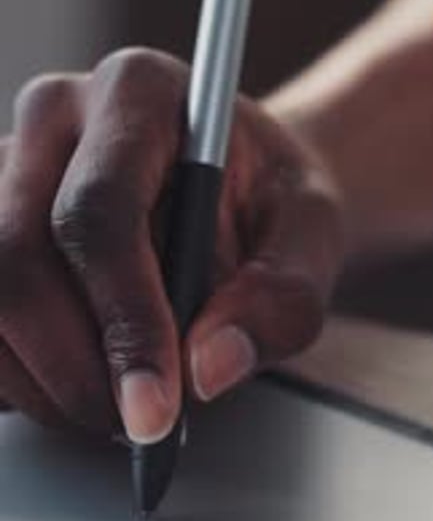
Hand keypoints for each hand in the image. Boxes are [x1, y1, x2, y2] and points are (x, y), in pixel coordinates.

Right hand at [0, 48, 342, 440]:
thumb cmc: (270, 200)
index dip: (122, 321)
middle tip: (136, 427)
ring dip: (40, 381)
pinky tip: (70, 386)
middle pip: (13, 257)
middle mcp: (55, 117)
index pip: (98, 212)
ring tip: (114, 408)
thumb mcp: (314, 233)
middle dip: (73, 369)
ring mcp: (4, 168)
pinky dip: (16, 376)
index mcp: (137, 93)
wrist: (237, 184)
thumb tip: (207, 369)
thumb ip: (281, 295)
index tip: (155, 410)